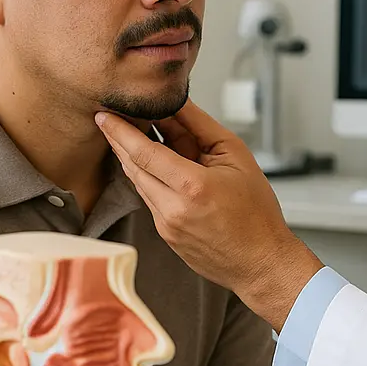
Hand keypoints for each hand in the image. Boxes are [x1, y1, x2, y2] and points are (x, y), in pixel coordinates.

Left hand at [95, 103, 322, 330]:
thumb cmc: (257, 212)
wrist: (261, 262)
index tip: (105, 115)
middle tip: (110, 119)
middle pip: (133, 168)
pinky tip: (158, 168)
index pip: (143, 152)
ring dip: (133, 160)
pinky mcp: (165, 236)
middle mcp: (173, 209)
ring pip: (139, 184)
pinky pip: (150, 201)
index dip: (120, 131)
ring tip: (133, 138)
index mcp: (193, 187)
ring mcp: (166, 227)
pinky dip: (149, 180)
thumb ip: (201, 127)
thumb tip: (176, 103)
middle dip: (119, 141)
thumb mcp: (236, 156)